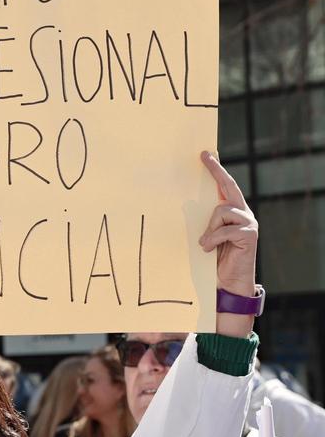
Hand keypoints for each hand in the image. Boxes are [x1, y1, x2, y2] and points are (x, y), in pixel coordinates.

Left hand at [197, 151, 257, 336]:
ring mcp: (248, 222)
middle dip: (216, 171)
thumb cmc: (214, 259)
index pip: (224, 186)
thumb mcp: (206, 236)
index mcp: (231, 213)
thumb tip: (186, 204)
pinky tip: (209, 249)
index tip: (206, 154)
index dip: (216, 170)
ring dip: (209, 229)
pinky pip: (223, 229)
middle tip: (204, 156)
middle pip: (229, 187)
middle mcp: (243, 213)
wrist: (229, 282)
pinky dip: (212, 239)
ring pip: (221, 211)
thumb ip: (204, 221)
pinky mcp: (249, 233)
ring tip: (206, 244)